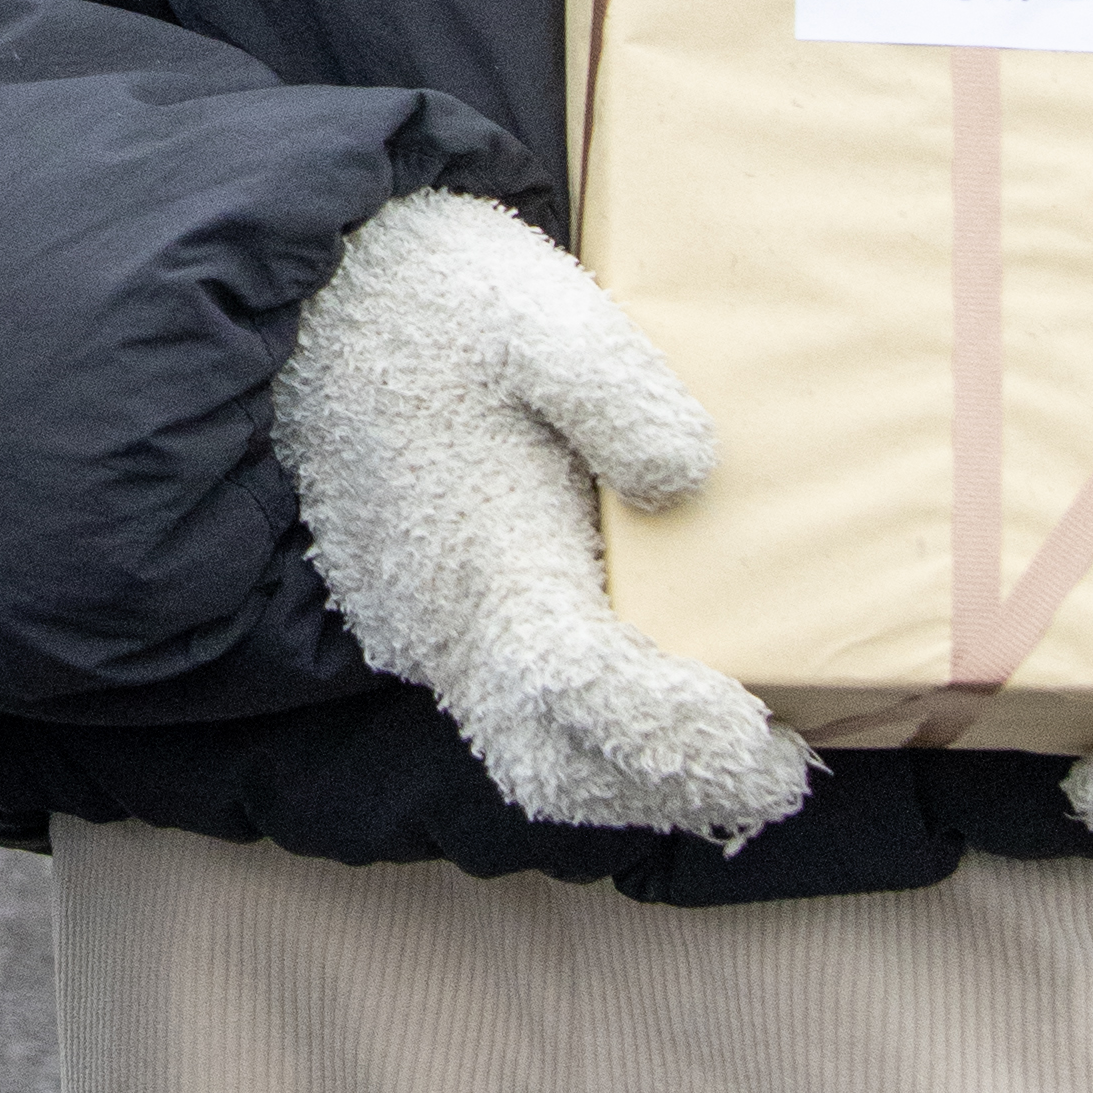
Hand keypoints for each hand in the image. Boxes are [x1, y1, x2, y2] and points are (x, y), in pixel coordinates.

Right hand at [270, 185, 811, 843]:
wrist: (312, 298)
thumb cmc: (437, 299)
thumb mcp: (540, 312)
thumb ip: (620, 392)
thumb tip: (689, 480)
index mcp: (486, 566)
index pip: (595, 701)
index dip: (690, 742)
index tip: (778, 745)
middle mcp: (449, 628)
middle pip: (564, 771)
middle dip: (675, 794)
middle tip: (779, 771)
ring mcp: (426, 634)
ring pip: (531, 756)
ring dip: (632, 778)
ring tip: (736, 747)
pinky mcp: (420, 621)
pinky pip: (507, 716)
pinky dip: (590, 739)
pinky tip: (659, 691)